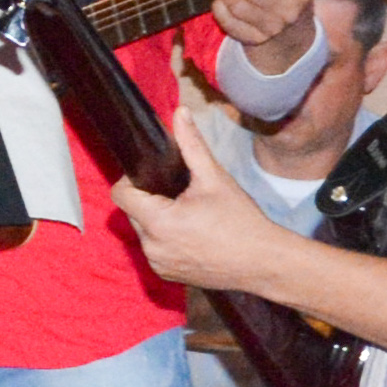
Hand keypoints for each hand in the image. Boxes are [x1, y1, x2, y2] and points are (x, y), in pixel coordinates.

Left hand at [110, 104, 302, 297]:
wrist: (264, 262)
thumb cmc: (241, 220)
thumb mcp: (214, 178)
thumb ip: (192, 144)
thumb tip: (179, 112)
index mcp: (158, 222)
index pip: (121, 195)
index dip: (133, 180)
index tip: (155, 175)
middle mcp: (152, 247)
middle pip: (133, 212)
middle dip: (150, 199)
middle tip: (180, 193)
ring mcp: (159, 264)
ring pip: (143, 232)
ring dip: (157, 220)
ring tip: (188, 213)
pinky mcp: (168, 275)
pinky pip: (155, 249)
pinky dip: (166, 239)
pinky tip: (191, 233)